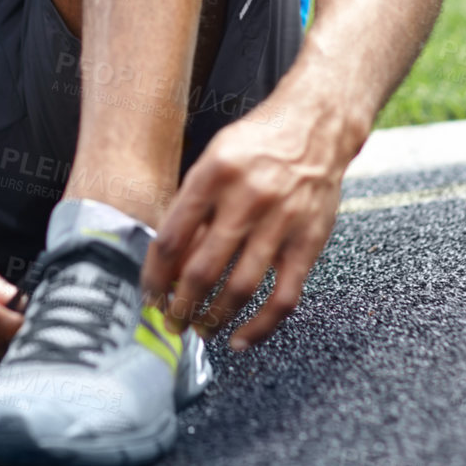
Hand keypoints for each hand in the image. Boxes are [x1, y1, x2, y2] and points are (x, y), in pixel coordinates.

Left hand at [141, 101, 356, 349]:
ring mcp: (282, 222)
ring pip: (240, 289)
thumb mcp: (214, 159)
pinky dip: (260, 327)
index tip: (148, 297)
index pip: (171, 239)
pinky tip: (241, 339)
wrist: (317, 126)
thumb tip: (170, 264)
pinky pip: (284, 298)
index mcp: (214, 174)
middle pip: (202, 270)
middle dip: (180, 306)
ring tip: (199, 331)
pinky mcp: (309, 242)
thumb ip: (192, 206)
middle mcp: (247, 198)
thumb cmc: (258, 144)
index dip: (154, 277)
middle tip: (170, 323)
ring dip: (214, 319)